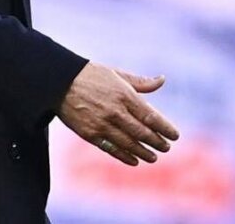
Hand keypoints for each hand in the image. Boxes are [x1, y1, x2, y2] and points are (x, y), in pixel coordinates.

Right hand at [57, 62, 179, 165]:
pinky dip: (124, 156)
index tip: (175, 135)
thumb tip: (162, 80)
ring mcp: (102, 125)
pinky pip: (111, 149)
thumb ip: (140, 82)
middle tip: (166, 147)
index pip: (150, 116)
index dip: (164, 128)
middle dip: (156, 142)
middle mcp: (115, 111)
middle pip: (142, 132)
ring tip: (153, 157)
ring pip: (128, 143)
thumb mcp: (117, 73)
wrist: (60, 83)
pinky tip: (134, 160)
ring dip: (143, 152)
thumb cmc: (91, 75)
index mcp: (124, 94)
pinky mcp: (90, 135)